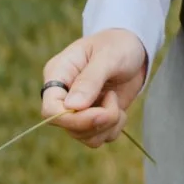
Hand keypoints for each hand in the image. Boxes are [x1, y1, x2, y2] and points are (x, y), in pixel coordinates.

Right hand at [41, 29, 147, 147]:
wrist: (134, 48)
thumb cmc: (118, 45)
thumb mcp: (107, 56)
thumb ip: (90, 80)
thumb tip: (72, 107)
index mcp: (58, 74)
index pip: (50, 108)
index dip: (71, 118)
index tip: (99, 113)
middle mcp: (64, 94)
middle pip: (67, 126)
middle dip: (96, 121)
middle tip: (113, 98)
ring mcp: (78, 109)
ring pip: (84, 136)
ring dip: (107, 125)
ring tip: (115, 99)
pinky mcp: (93, 118)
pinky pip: (99, 138)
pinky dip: (113, 128)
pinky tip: (120, 109)